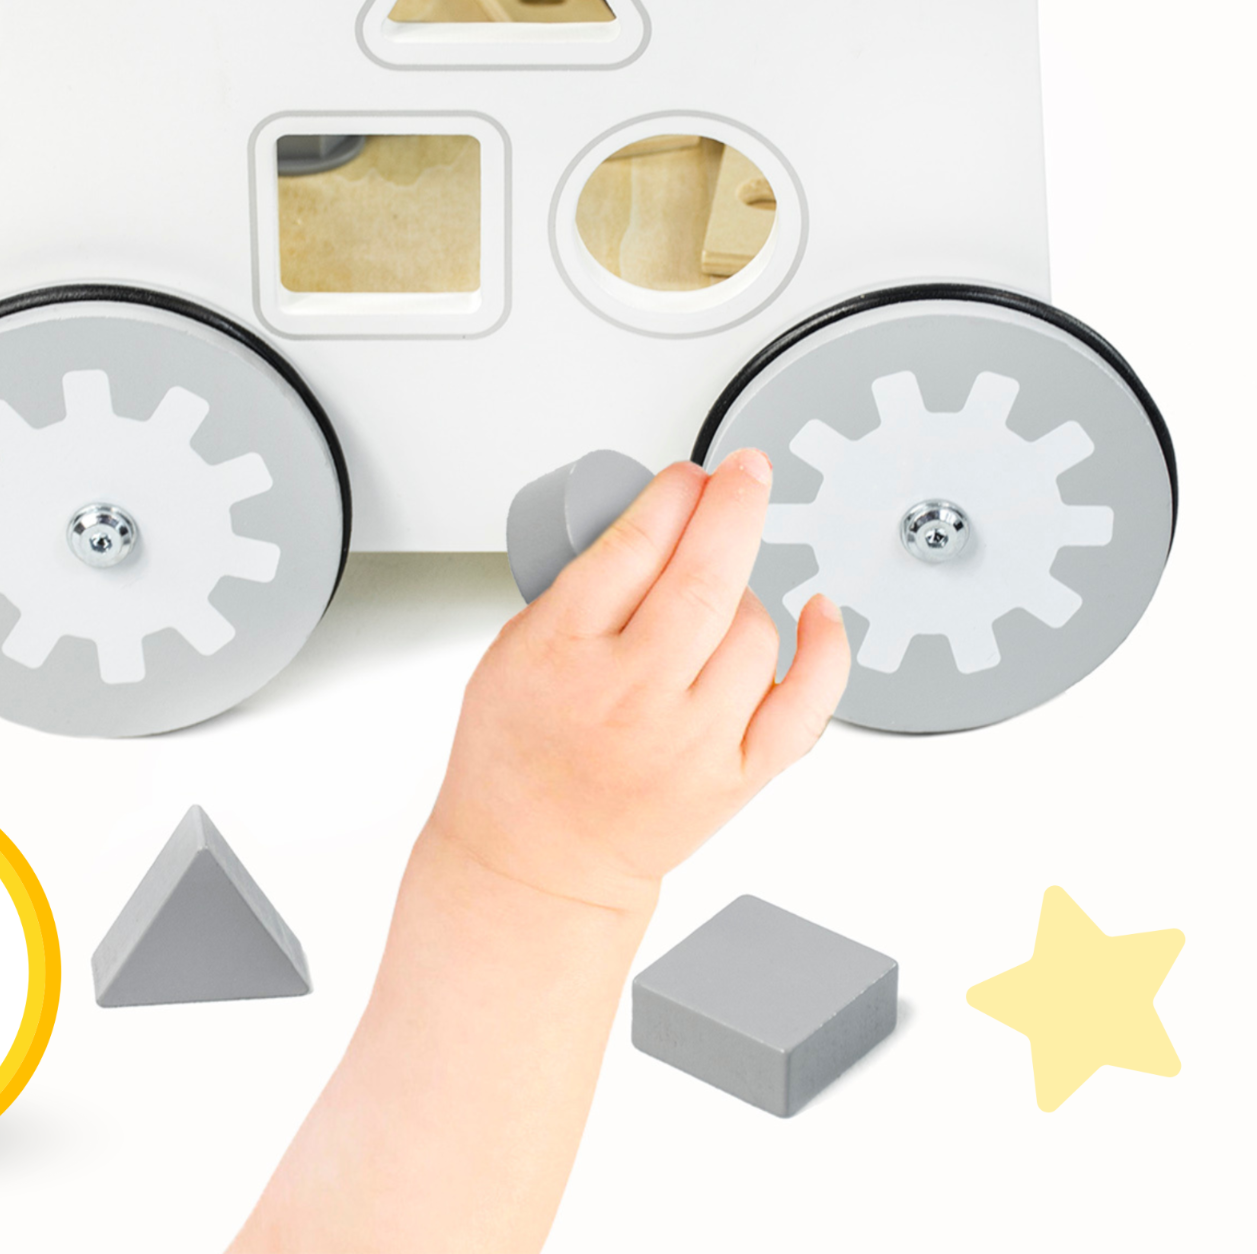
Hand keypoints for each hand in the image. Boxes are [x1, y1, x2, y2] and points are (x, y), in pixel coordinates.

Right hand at [429, 452, 850, 914]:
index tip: (687, 476)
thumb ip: (574, 588)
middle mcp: (631, 694)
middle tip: (745, 473)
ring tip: (717, 596)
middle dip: (734, 507)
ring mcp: (690, 739)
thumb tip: (653, 520)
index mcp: (563, 651)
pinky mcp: (735, 778)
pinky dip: (826, 655)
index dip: (672, 495)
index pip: (633, 546)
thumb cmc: (515, 758)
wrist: (535, 862)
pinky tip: (821, 614)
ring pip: (753, 630)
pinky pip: (804, 707)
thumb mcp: (510, 649)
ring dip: (746, 591)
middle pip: (703, 578)